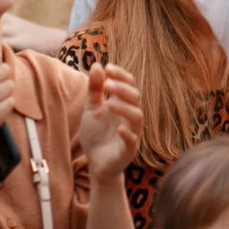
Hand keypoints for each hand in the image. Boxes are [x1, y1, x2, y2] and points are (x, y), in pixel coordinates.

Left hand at [80, 63, 143, 181]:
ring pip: (137, 116)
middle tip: (107, 83)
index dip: (121, 75)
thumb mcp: (91, 109)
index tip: (108, 67)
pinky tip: (119, 128)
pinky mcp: (128, 150)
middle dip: (122, 88)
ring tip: (109, 103)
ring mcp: (132, 133)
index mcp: (123, 104)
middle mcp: (130, 117)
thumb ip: (95, 89)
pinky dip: (128, 134)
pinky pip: (132, 141)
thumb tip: (97, 65)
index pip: (129, 84)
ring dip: (125, 108)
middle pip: (135, 97)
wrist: (96, 163)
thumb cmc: (96, 135)